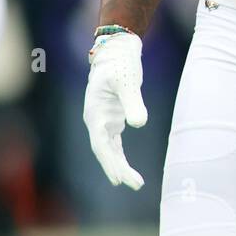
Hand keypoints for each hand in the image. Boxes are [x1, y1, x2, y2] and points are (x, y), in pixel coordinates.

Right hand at [83, 30, 147, 188]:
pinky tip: (125, 168)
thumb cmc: (121, 64)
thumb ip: (134, 102)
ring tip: (134, 182)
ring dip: (119, 165)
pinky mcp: (111, 118)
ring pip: (109, 149)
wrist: (116, 50)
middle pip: (105, 151)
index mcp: (95, 113)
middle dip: (118, 169)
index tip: (121, 178)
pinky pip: (114, 142)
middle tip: (135, 184)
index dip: (110, 162)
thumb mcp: (128, 82)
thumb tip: (140, 124)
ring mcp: (102, 120)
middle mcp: (96, 120)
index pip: (101, 144)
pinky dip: (119, 155)